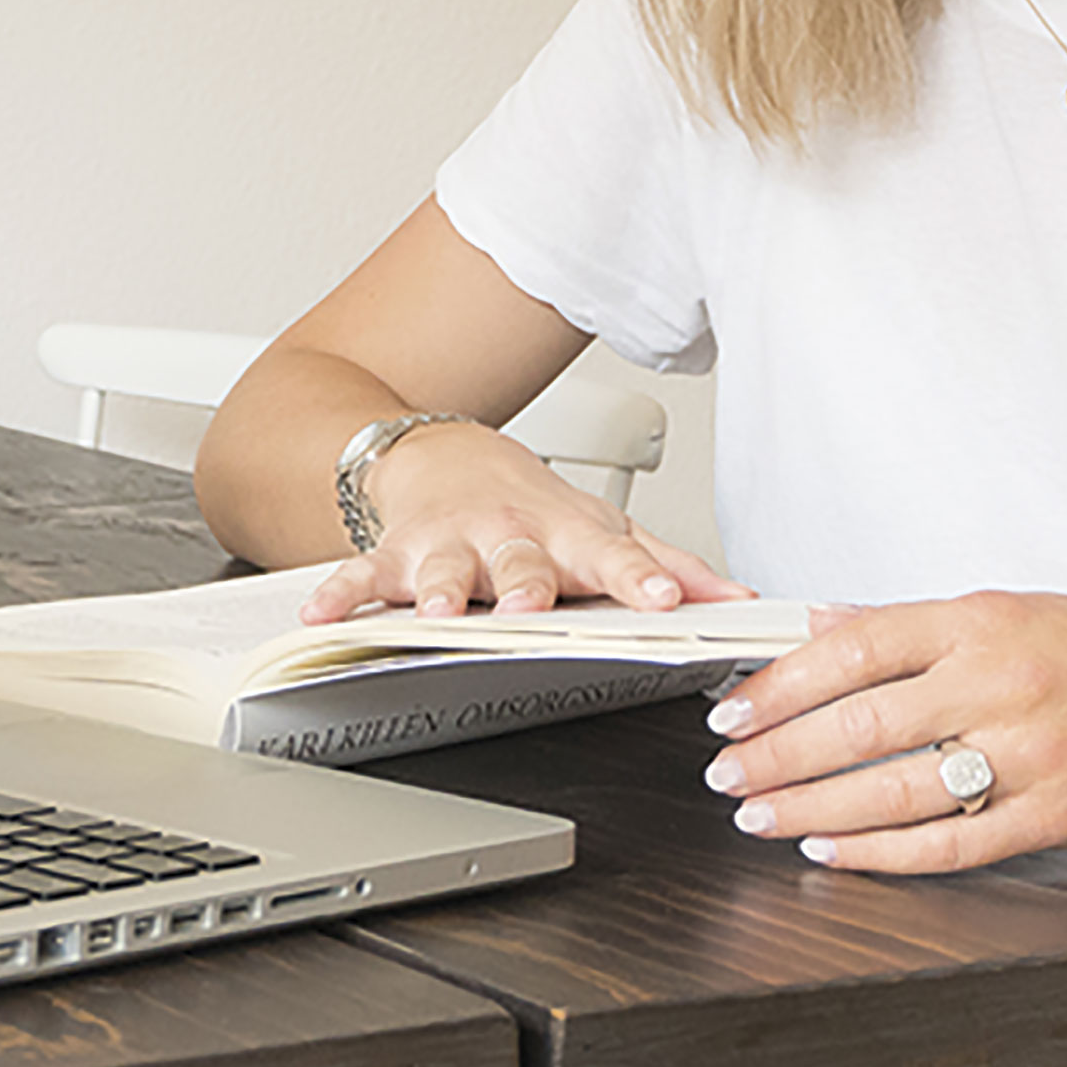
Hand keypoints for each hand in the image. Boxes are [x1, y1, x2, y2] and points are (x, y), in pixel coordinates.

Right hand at [299, 421, 747, 622]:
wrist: (447, 454)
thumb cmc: (534, 506)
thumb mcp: (605, 529)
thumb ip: (673, 567)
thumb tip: (745, 599)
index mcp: (567, 536)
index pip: (613, 559)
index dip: (641, 578)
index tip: (665, 599)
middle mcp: (507, 537)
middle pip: (520, 562)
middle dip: (526, 583)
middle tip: (532, 603)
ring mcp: (447, 545)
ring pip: (442, 568)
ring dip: (439, 589)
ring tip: (438, 610)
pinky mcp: (392, 555)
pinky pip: (361, 575)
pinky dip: (339, 593)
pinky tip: (322, 612)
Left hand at [698, 590, 1066, 871]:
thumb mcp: (1009, 608)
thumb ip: (911, 625)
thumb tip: (821, 627)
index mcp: (983, 620)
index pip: (855, 648)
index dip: (781, 683)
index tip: (733, 708)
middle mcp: (1002, 682)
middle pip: (860, 724)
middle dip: (777, 755)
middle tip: (727, 772)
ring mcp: (1029, 754)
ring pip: (894, 791)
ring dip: (813, 811)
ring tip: (762, 817)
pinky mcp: (1053, 816)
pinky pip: (950, 844)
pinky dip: (881, 854)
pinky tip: (834, 852)